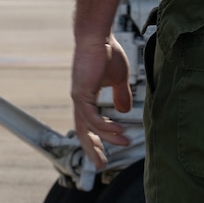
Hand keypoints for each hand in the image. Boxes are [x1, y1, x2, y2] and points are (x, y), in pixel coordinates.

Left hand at [70, 34, 133, 167]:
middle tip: (101, 165)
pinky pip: (92, 118)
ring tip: (125, 142)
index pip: (88, 125)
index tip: (104, 154)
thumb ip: (121, 95)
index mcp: (85, 99)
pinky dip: (105, 126)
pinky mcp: (81, 94)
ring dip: (107, 138)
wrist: (98, 36)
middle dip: (92, 150)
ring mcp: (78, 98)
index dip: (96, 140)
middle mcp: (79, 101)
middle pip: (83, 133)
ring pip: (89, 127)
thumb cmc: (107, 52)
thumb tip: (124, 111)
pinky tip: (119, 129)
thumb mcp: (119, 78)